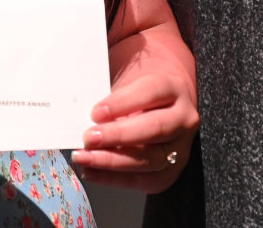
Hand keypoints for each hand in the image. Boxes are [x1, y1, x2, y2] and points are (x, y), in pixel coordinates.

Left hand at [71, 71, 198, 192]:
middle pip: (155, 128)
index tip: (95, 112)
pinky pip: (142, 180)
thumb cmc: (138, 94)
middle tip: (89, 138)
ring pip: (150, 159)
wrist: (162, 108)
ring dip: (112, 161)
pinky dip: (113, 178)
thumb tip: (79, 109)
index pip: (151, 93)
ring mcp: (180, 148)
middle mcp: (183, 119)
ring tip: (84, 157)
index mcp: (173, 89)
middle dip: (119, 135)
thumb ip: (110, 95)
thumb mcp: (127, 84)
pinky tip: (91, 171)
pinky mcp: (170, 172)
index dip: (122, 103)